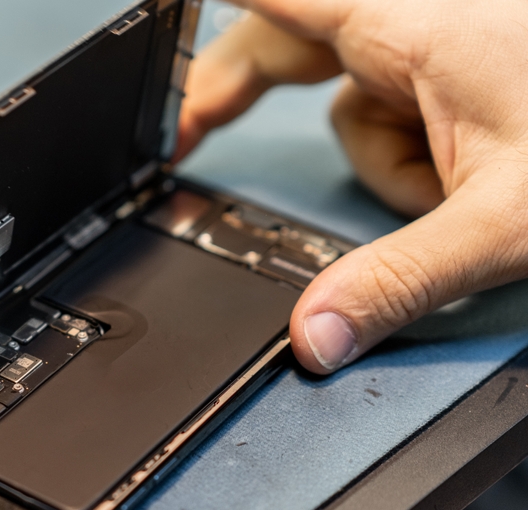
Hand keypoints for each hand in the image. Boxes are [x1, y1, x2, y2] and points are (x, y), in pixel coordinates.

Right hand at [176, 0, 527, 372]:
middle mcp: (421, 23)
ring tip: (441, 196)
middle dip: (238, 91)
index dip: (214, 13)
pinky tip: (462, 182)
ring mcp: (444, 46)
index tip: (158, 32)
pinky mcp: (466, 74)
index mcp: (414, 26)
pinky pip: (401, 113)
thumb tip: (313, 335)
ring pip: (356, 97)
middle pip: (289, 41)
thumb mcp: (509, 222)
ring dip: (377, 155)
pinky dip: (412, 156)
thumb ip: (400, 281)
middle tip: (185, 132)